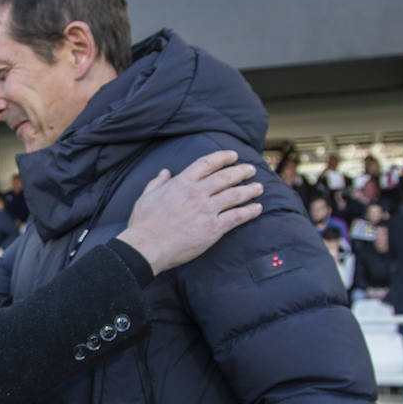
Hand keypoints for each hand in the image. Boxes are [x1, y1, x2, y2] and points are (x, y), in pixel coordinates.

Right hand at [117, 150, 261, 274]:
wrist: (146, 247)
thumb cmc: (143, 224)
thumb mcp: (146, 197)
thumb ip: (158, 182)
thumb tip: (165, 172)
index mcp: (180, 183)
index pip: (206, 164)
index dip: (223, 158)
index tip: (233, 156)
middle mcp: (196, 193)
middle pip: (225, 177)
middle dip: (241, 171)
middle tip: (251, 170)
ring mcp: (206, 210)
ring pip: (234, 195)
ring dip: (249, 190)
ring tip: (259, 187)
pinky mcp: (213, 228)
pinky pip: (236, 217)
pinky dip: (249, 211)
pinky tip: (257, 208)